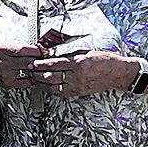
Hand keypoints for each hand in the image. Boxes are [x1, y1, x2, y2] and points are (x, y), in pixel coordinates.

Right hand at [0, 45, 44, 91]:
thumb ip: (17, 48)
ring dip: (36, 69)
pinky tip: (32, 75)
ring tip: (37, 66)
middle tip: (45, 59)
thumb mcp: (2, 48)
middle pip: (27, 61)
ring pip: (29, 71)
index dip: (36, 51)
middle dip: (39, 60)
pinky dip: (32, 79)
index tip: (43, 51)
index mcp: (0, 49)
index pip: (22, 49)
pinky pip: (26, 82)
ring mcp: (5, 73)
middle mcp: (2, 62)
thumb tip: (38, 48)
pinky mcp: (8, 83)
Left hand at [26, 51, 141, 97]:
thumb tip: (52, 56)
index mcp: (79, 63)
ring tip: (35, 79)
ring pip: (53, 87)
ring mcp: (77, 86)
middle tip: (30, 71)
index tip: (32, 63)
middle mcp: (77, 76)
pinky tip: (46, 86)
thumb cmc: (105, 61)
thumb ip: (70, 56)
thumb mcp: (87, 53)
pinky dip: (50, 89)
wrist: (118, 73)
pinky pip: (60, 93)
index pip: (54, 64)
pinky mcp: (78, 92)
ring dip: (41, 83)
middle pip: (50, 77)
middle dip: (37, 74)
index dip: (41, 64)